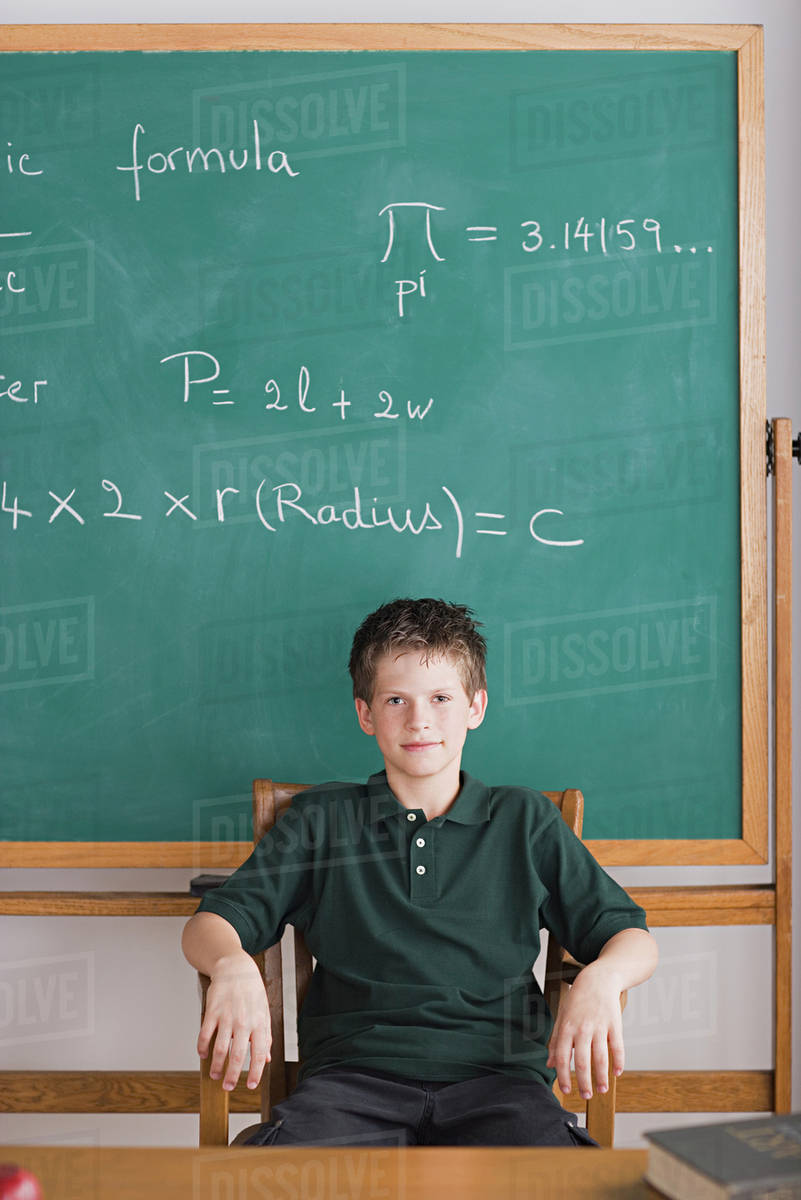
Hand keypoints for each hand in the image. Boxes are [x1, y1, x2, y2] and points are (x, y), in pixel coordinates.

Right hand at [197, 952, 271, 1091]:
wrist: (236, 969)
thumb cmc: (252, 993)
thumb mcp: (264, 1013)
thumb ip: (265, 1036)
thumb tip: (267, 1058)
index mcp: (259, 1023)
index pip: (259, 1054)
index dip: (255, 1072)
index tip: (250, 1086)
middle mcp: (243, 1022)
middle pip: (238, 1056)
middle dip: (231, 1076)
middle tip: (227, 1087)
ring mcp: (227, 1016)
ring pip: (220, 1049)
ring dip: (216, 1066)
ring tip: (215, 1075)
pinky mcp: (212, 1011)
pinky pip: (205, 1035)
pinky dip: (202, 1048)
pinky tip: (203, 1055)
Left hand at [546, 960, 624, 1099]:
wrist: (598, 979)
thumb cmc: (577, 1000)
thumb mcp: (562, 1017)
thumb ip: (555, 1041)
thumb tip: (549, 1065)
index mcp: (567, 1027)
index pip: (562, 1056)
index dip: (563, 1075)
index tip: (566, 1089)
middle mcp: (582, 1028)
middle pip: (582, 1061)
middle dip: (583, 1081)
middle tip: (585, 1095)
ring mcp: (600, 1026)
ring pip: (600, 1057)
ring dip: (601, 1077)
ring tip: (601, 1090)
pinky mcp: (615, 1024)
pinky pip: (617, 1047)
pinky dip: (618, 1062)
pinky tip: (617, 1073)